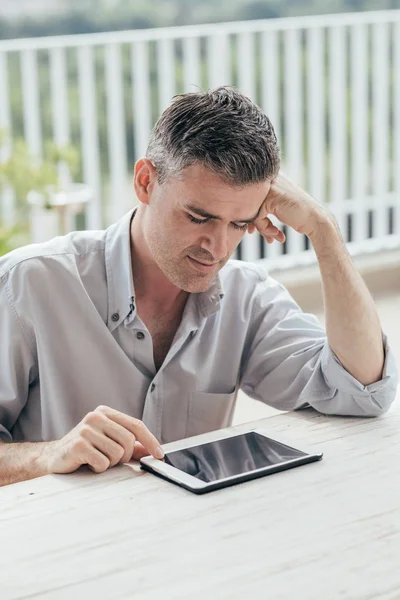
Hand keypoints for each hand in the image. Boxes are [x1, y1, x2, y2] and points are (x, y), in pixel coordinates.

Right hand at [43, 405, 163, 474]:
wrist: (53, 458)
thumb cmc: (84, 450)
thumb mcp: (108, 442)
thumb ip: (130, 445)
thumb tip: (152, 451)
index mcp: (105, 412)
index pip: (136, 425)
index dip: (150, 441)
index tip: (160, 455)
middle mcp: (96, 416)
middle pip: (129, 441)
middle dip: (125, 456)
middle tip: (111, 459)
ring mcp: (86, 429)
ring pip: (117, 454)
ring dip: (110, 463)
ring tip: (96, 459)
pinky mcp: (78, 445)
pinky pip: (103, 463)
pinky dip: (98, 469)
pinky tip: (87, 464)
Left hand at [248, 172, 332, 241]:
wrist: (315, 220)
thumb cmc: (296, 215)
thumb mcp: (275, 206)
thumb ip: (258, 205)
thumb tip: (237, 216)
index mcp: (268, 177)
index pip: (248, 198)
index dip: (252, 217)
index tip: (256, 230)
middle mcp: (268, 178)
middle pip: (248, 205)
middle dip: (257, 224)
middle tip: (268, 236)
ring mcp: (269, 186)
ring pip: (251, 211)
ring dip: (262, 228)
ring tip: (273, 236)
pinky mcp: (271, 196)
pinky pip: (257, 216)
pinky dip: (266, 229)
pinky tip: (278, 234)